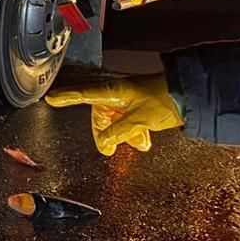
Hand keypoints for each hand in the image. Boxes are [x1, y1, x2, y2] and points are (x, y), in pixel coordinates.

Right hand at [44, 70, 184, 155]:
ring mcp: (126, 100)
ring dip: (123, 134)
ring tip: (137, 143)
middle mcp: (116, 94)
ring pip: (115, 120)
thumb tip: (105, 142)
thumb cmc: (164, 99)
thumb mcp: (140, 120)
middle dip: (107, 132)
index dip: (65, 98)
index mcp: (112, 92)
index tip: (50, 99)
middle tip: (110, 149)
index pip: (83, 95)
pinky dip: (132, 132)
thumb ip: (120, 132)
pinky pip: (126, 121)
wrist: (189, 94)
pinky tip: (142, 141)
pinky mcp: (136, 106)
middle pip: (100, 116)